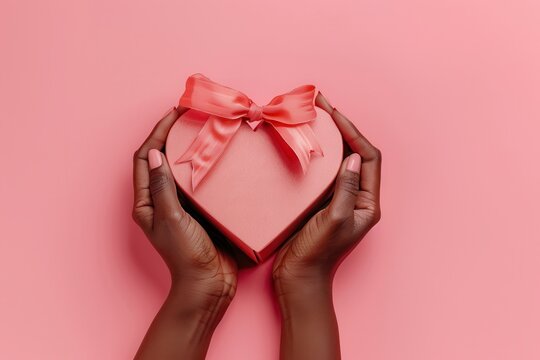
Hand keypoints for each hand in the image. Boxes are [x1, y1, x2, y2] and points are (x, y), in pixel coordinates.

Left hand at [132, 107, 236, 359]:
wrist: (210, 284)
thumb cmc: (186, 256)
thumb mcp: (172, 219)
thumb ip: (163, 188)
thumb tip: (156, 153)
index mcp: (146, 202)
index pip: (145, 157)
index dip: (157, 132)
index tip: (174, 112)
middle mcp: (161, 200)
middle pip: (162, 158)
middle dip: (173, 134)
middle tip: (192, 115)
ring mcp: (182, 204)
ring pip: (182, 168)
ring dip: (191, 147)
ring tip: (206, 129)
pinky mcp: (201, 210)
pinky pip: (201, 181)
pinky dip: (208, 166)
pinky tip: (221, 157)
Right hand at [272, 93, 381, 359]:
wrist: (298, 277)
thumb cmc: (318, 254)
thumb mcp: (334, 220)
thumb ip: (345, 189)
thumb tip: (353, 156)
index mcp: (367, 202)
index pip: (369, 157)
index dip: (354, 133)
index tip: (335, 114)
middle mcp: (356, 197)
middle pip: (355, 153)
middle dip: (341, 127)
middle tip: (322, 104)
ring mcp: (338, 198)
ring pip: (338, 159)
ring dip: (328, 137)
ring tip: (313, 115)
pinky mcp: (321, 201)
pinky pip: (322, 170)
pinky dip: (315, 153)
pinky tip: (302, 142)